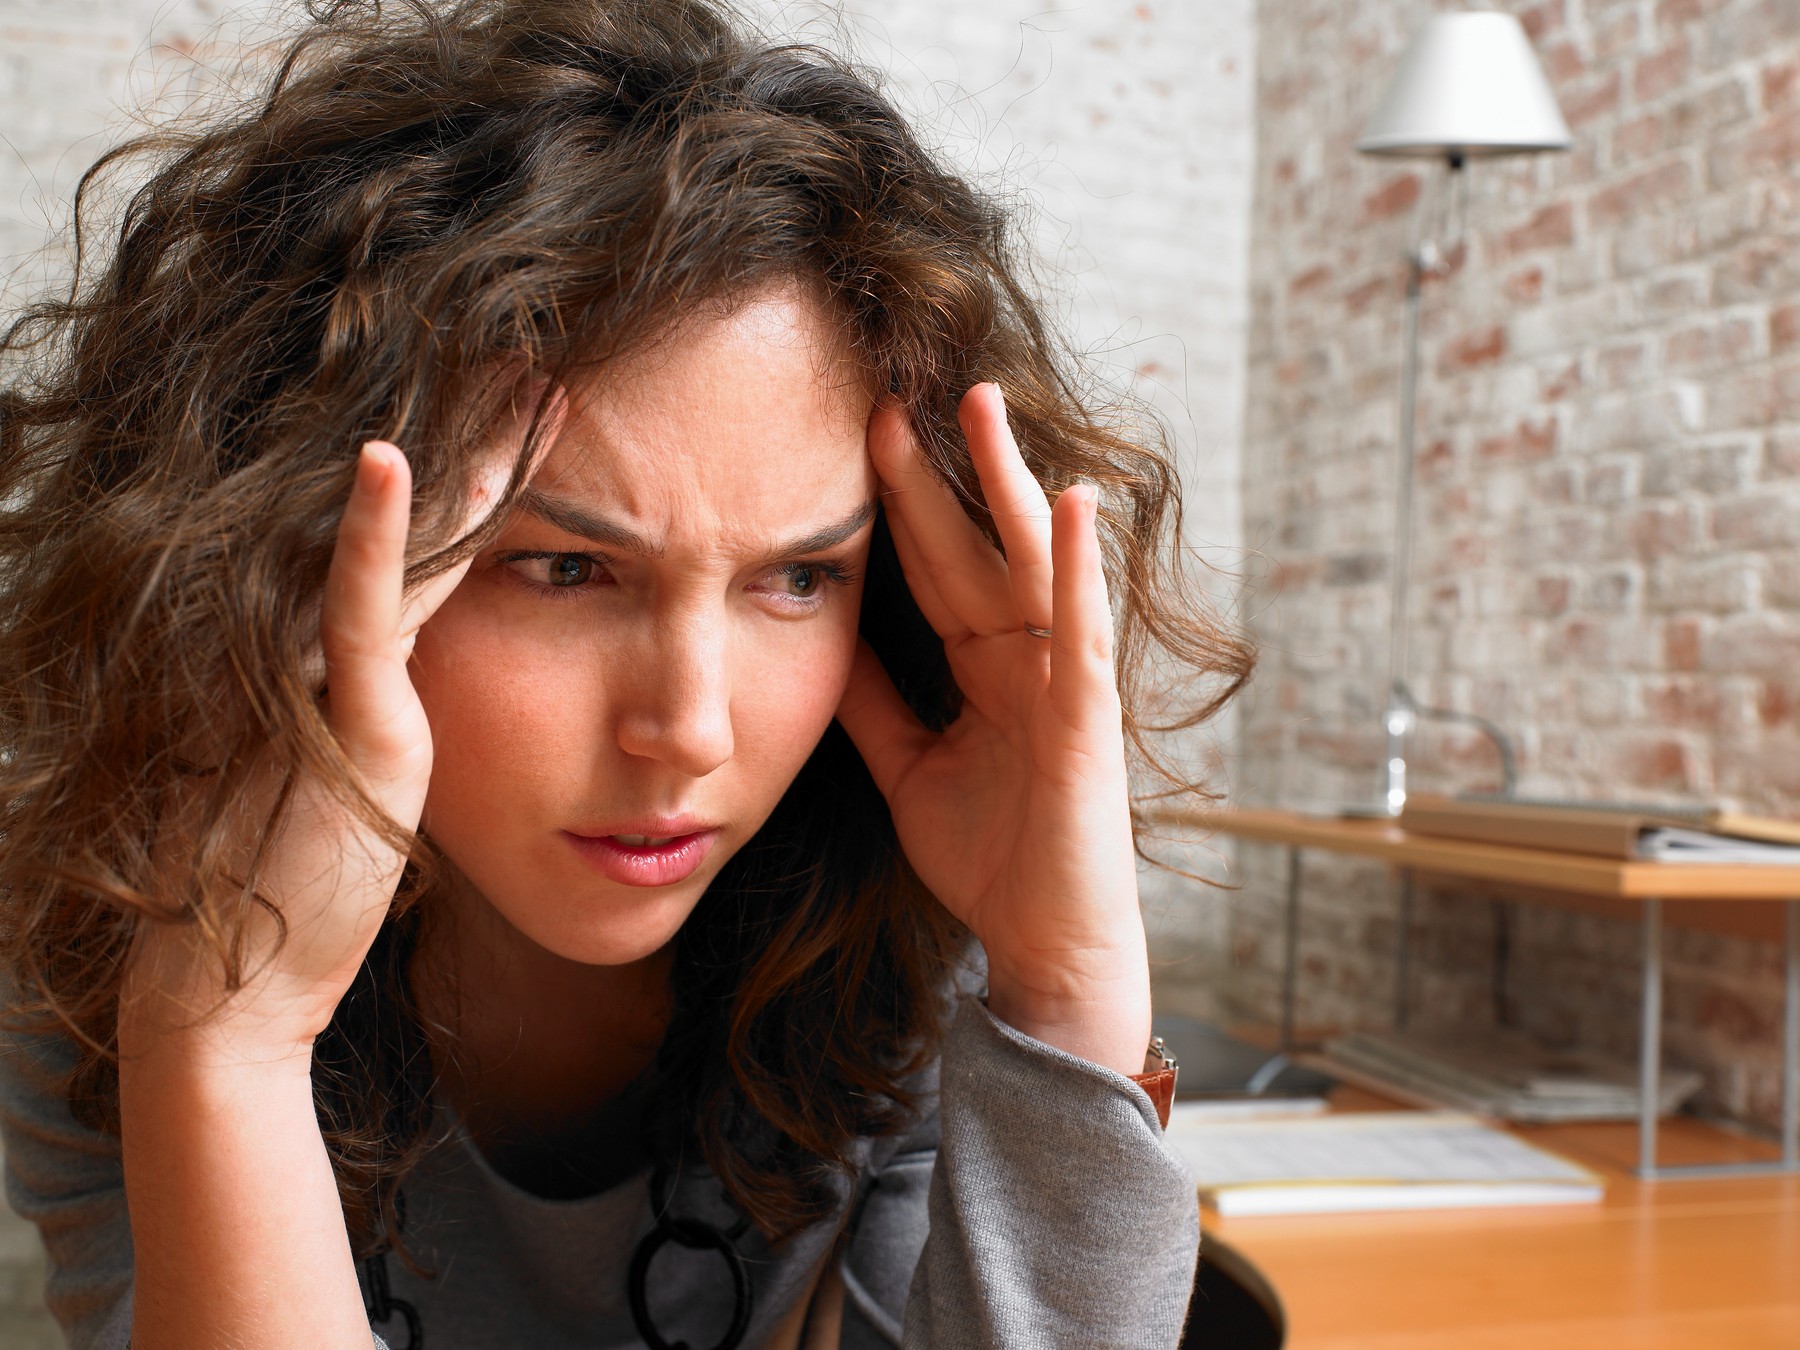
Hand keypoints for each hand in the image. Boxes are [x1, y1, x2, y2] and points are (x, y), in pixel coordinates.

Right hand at [120, 434, 533, 1062]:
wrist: (234, 985)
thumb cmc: (297, 900)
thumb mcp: (365, 797)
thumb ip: (381, 733)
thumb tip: (405, 697)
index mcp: (364, 676)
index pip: (435, 563)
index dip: (482, 492)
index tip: (535, 425)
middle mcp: (344, 658)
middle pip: (428, 533)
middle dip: (486, 448)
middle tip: (540, 365)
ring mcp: (333, 679)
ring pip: (405, 549)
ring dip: (461, 462)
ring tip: (515, 379)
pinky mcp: (334, 719)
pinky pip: (354, 613)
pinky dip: (368, 535)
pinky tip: (387, 460)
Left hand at [834, 384, 1150, 1074]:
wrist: (1044, 946)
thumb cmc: (991, 860)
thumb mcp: (910, 769)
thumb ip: (877, 706)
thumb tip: (830, 644)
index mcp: (986, 671)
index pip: (936, 572)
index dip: (900, 508)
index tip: (858, 439)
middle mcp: (1029, 661)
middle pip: (978, 548)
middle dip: (940, 473)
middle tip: (896, 395)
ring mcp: (1064, 684)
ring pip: (1034, 566)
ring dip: (1009, 484)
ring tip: (980, 406)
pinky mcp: (1089, 720)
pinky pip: (1082, 634)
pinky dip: (1079, 570)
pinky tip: (1072, 504)